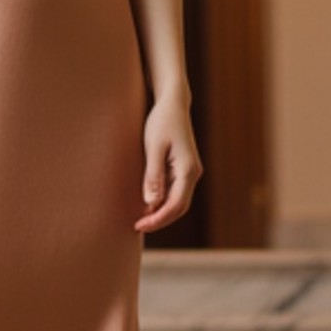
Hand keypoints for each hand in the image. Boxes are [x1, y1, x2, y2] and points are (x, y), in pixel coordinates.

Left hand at [136, 94, 200, 232]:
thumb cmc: (161, 121)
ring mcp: (189, 172)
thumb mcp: (154, 146)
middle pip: (179, 207)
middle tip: (137, 227)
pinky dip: (162, 202)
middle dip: (160, 220)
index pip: (175, 205)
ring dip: (161, 213)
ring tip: (141, 220)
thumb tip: (151, 203)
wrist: (173, 103)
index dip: (158, 219)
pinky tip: (147, 205)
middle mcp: (193, 173)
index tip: (139, 225)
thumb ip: (153, 175)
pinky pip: (175, 192)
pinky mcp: (183, 169)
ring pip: (178, 201)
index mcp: (188, 169)